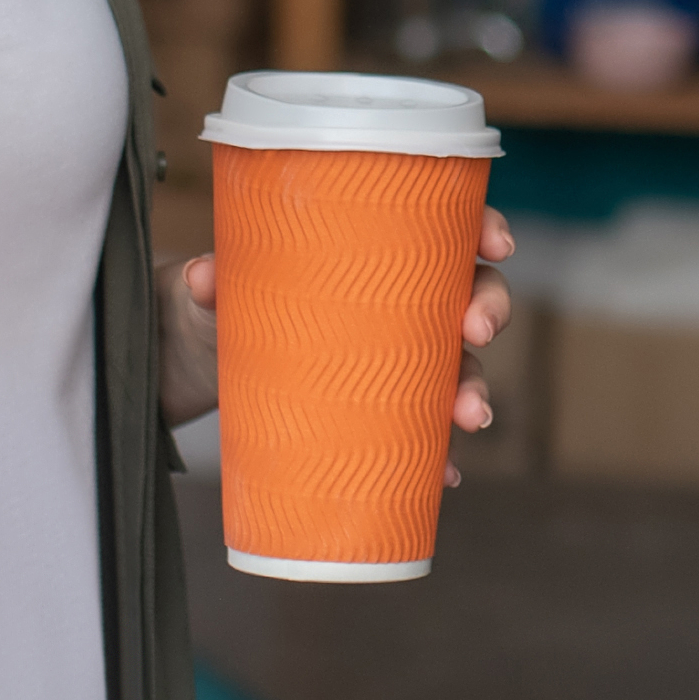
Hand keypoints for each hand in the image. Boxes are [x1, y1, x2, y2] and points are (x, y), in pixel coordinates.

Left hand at [173, 211, 518, 468]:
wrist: (206, 358)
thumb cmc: (227, 299)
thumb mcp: (218, 286)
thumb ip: (213, 279)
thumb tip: (202, 279)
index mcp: (375, 248)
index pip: (446, 226)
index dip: (484, 230)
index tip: (496, 247)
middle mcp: (400, 299)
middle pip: (469, 293)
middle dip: (489, 309)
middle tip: (475, 330)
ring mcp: (396, 355)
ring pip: (460, 364)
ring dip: (475, 389)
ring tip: (468, 417)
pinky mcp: (381, 405)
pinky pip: (426, 428)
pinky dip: (440, 453)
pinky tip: (444, 473)